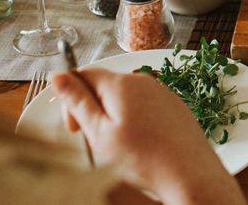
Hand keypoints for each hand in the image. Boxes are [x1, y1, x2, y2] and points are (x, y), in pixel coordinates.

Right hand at [51, 69, 244, 204]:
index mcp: (121, 84)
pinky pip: (144, 106)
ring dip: (113, 117)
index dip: (71, 98)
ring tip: (120, 146)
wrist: (189, 174)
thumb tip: (58, 75)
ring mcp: (161, 92)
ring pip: (124, 98)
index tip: (73, 126)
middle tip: (95, 140)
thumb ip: (77, 101)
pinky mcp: (173, 106)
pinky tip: (140, 144)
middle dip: (92, 110)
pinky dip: (135, 121)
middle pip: (104, 86)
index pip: (84, 73)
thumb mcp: (99, 132)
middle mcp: (143, 81)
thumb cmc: (143, 158)